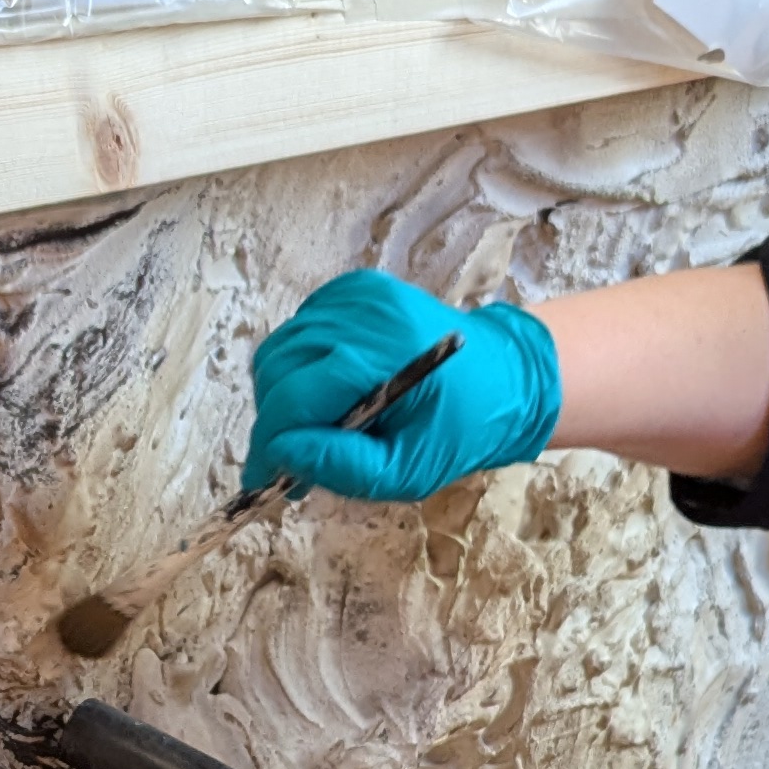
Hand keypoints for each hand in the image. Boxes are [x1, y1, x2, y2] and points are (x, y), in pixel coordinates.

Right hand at [244, 269, 558, 499]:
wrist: (504, 378)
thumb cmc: (459, 430)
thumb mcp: (409, 471)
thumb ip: (342, 466)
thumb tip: (281, 453)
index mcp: (380, 356)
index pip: (294, 398)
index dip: (269, 443)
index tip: (263, 479)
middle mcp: (362, 313)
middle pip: (277, 370)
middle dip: (275, 420)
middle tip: (293, 460)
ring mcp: (356, 294)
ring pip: (280, 348)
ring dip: (283, 393)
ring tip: (312, 429)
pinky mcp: (354, 288)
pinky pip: (299, 329)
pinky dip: (299, 365)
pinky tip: (330, 390)